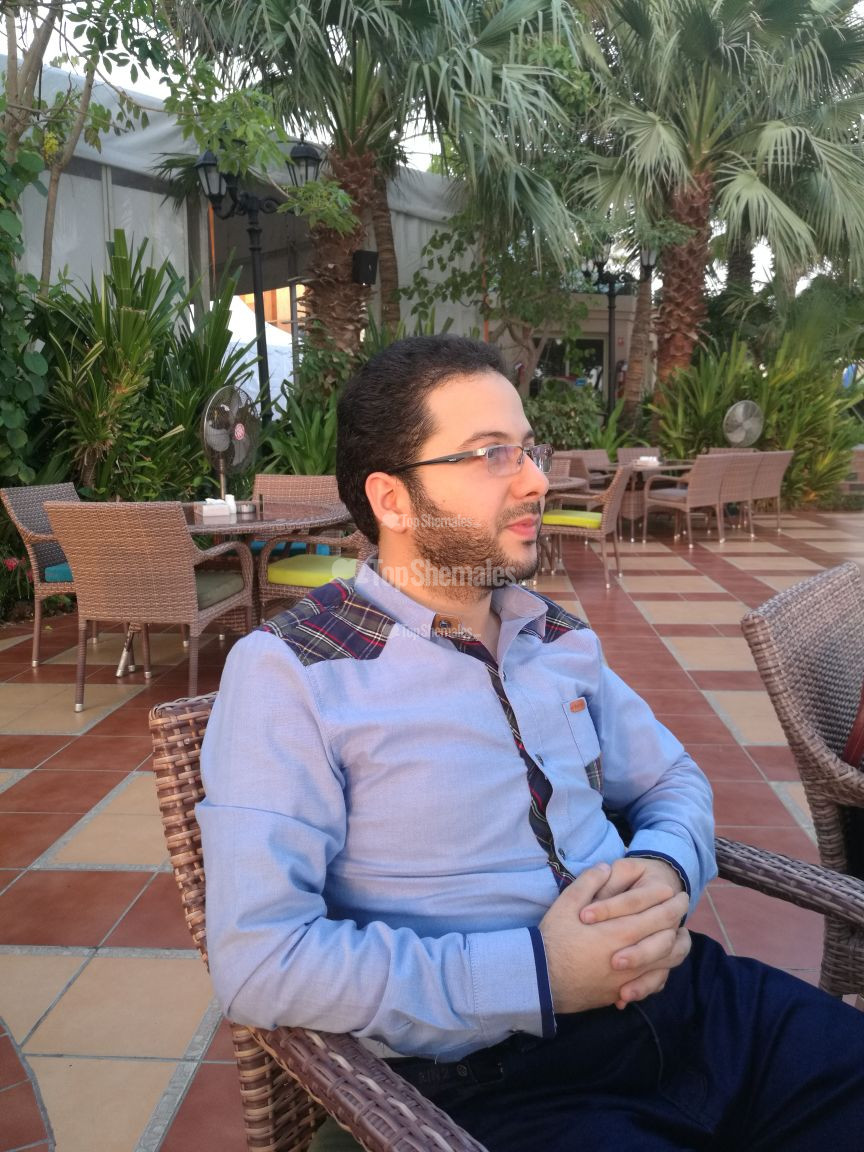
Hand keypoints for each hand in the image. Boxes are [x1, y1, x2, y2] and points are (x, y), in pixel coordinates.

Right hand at [538, 862, 689, 1013]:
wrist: (542, 981)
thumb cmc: (554, 940)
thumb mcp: (566, 904)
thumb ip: (589, 882)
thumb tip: (605, 867)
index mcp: (620, 931)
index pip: (658, 915)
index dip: (670, 902)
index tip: (676, 892)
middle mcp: (632, 957)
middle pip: (667, 937)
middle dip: (677, 918)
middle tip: (682, 905)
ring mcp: (629, 978)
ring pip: (667, 963)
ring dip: (677, 946)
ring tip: (679, 934)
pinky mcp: (621, 992)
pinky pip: (654, 983)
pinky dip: (663, 971)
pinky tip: (661, 964)